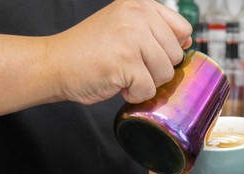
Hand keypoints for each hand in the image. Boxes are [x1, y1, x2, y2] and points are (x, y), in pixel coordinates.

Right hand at [48, 0, 191, 104]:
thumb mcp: (127, 29)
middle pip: (177, 55)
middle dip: (157, 68)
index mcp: (141, 4)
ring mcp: (131, 37)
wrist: (56, 64)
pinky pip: (148, 89)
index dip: (170, 48)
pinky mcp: (125, 62)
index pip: (183, 30)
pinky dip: (135, 94)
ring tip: (125, 73)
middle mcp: (138, 15)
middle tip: (132, 65)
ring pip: (166, 73)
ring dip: (147, 82)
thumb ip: (157, 31)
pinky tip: (119, 83)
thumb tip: (187, 41)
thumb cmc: (91, 51)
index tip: (149, 53)